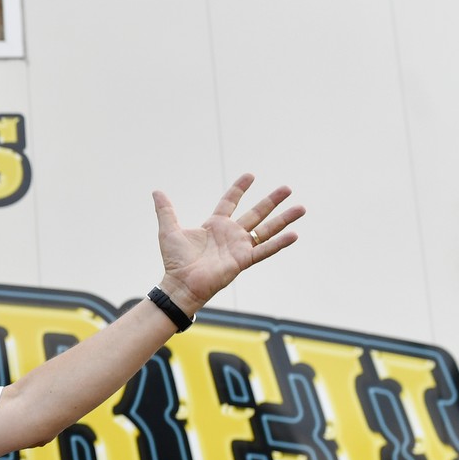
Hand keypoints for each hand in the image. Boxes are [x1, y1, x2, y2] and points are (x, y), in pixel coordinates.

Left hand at [153, 173, 302, 313]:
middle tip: (287, 188)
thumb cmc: (174, 261)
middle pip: (255, 213)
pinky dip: (279, 243)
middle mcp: (230, 235)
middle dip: (271, 201)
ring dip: (284, 219)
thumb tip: (156, 191)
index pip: (230, 202)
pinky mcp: (243, 260)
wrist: (179, 284)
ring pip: (266, 229)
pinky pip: (264, 250)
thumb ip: (166, 210)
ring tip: (301, 207)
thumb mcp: (169, 230)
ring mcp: (239, 247)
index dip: (239, 189)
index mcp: (214, 225)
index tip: (251, 175)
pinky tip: (295, 234)